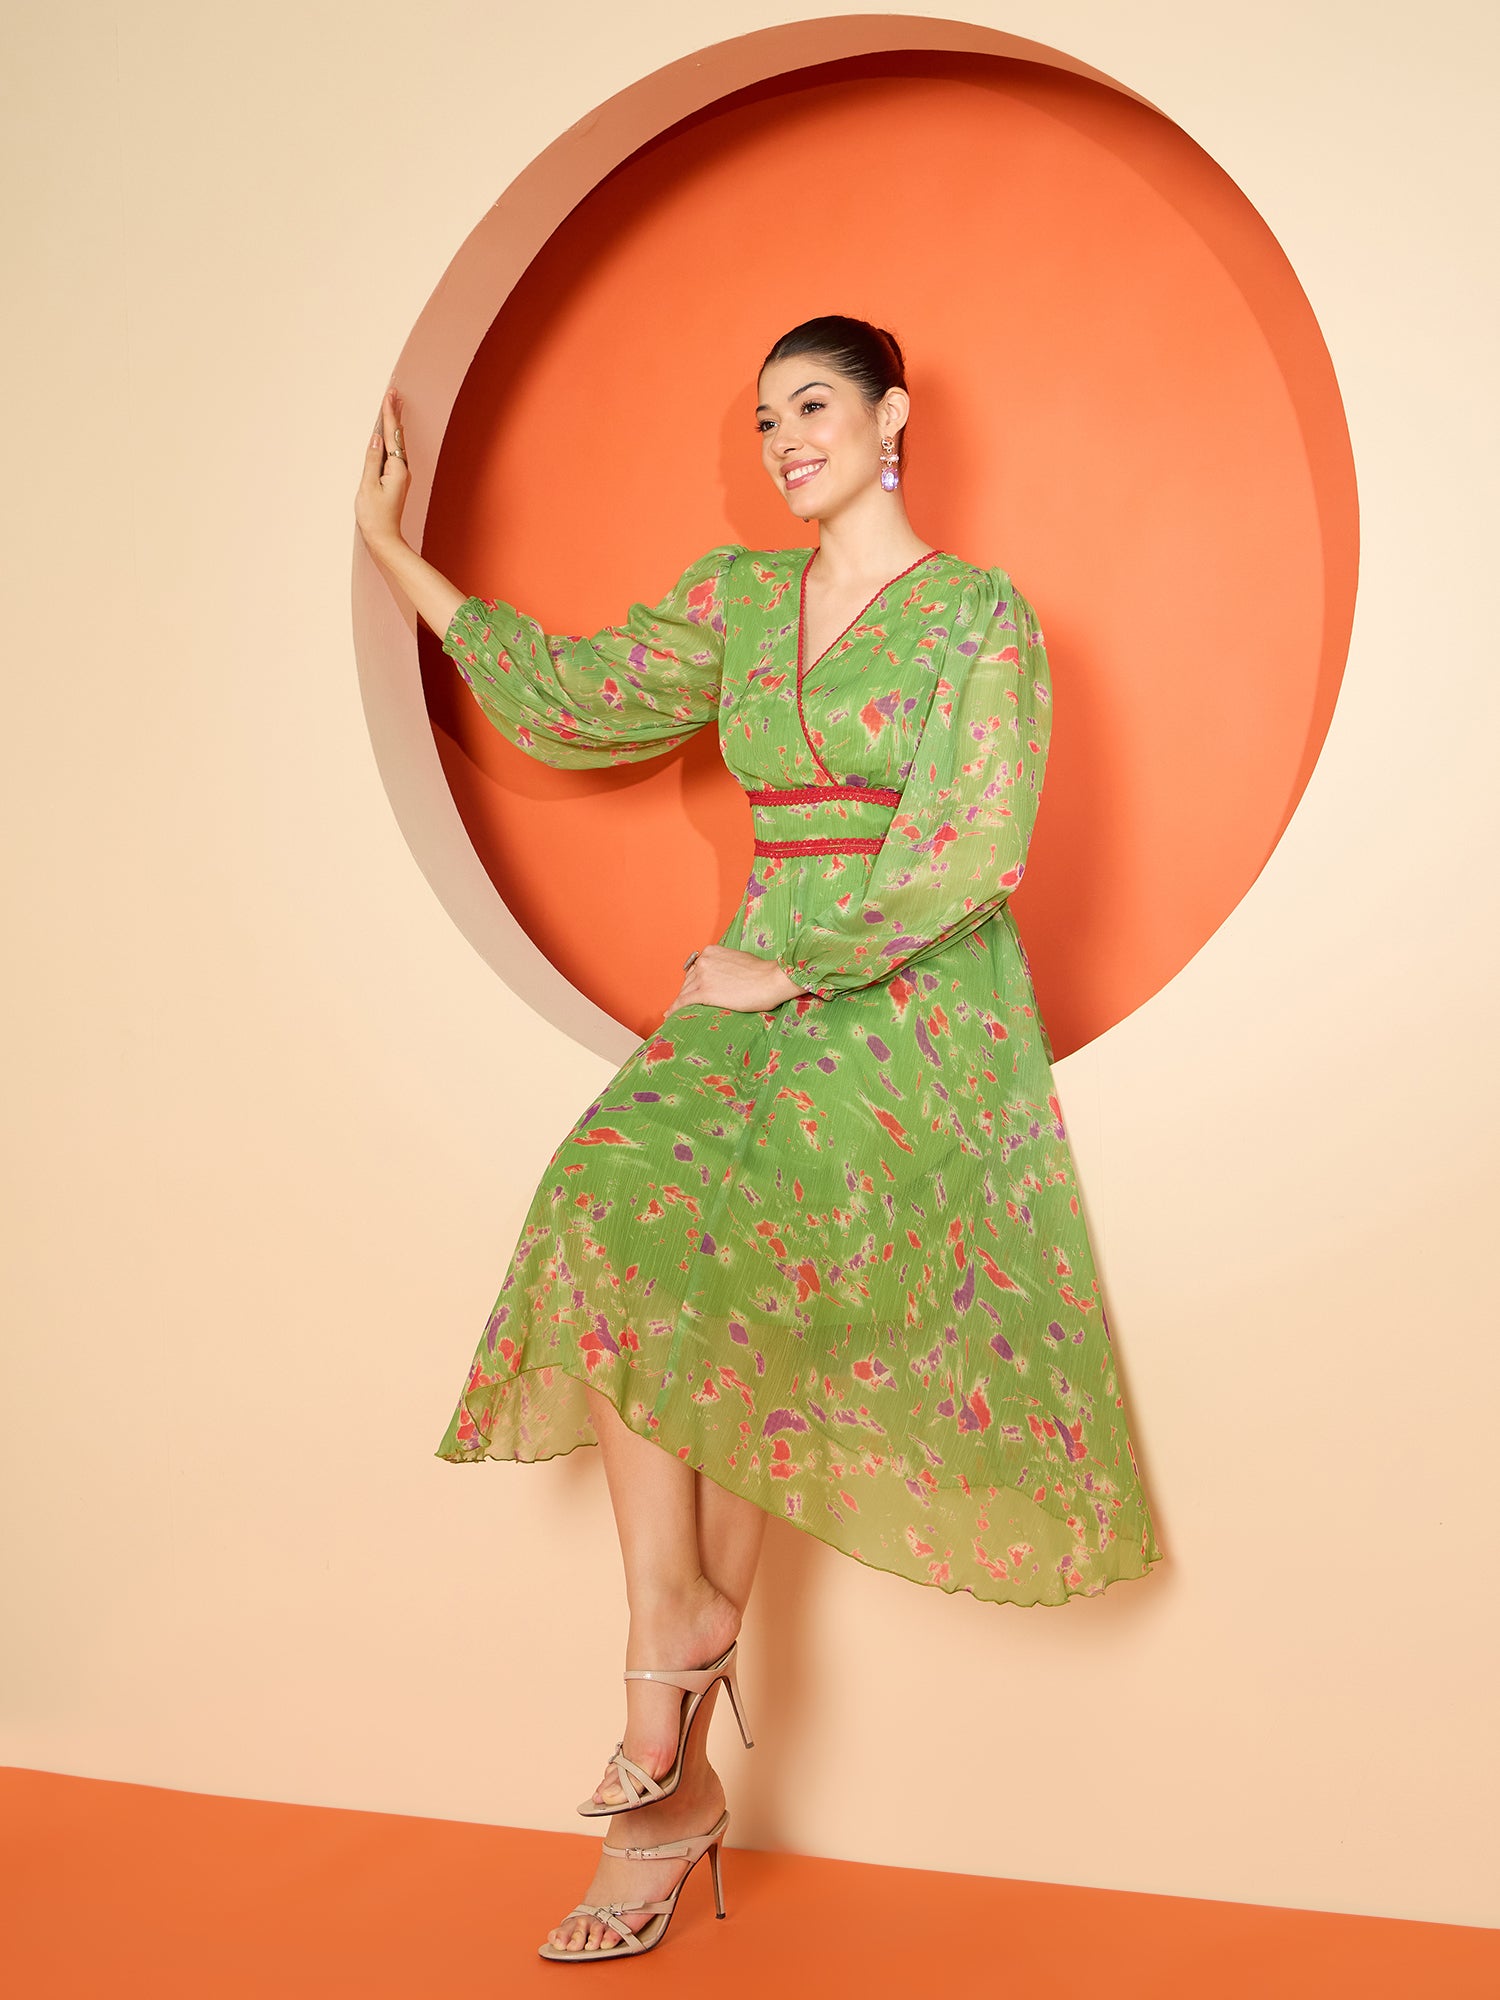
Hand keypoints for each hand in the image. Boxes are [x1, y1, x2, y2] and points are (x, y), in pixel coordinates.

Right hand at [355, 387, 409, 555]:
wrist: (384, 538)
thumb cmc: (374, 516)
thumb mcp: (368, 487)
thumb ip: (372, 461)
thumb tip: (376, 439)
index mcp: (397, 469)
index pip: (392, 436)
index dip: (389, 414)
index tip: (389, 396)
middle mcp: (403, 470)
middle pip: (398, 436)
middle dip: (395, 413)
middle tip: (395, 392)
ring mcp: (401, 475)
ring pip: (397, 443)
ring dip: (395, 424)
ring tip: (396, 404)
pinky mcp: (396, 480)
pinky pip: (394, 453)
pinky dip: (393, 438)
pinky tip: (391, 433)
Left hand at [664, 945, 810, 1015]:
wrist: (771, 980)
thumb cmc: (762, 972)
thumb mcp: (739, 959)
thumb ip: (725, 965)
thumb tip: (722, 977)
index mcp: (711, 951)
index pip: (695, 968)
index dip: (694, 982)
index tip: (693, 990)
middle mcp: (703, 961)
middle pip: (688, 980)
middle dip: (688, 993)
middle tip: (687, 1005)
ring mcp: (702, 977)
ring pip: (684, 992)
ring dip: (681, 1003)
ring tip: (676, 1013)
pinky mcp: (704, 992)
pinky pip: (683, 1002)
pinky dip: (674, 1009)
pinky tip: (670, 1015)